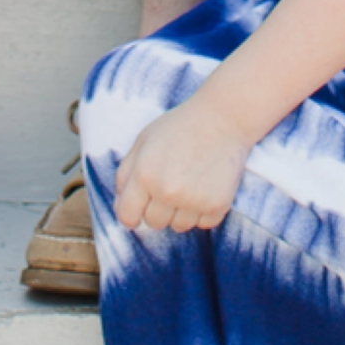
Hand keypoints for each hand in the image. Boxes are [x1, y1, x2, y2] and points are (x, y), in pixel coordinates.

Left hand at [116, 92, 253, 233]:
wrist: (224, 118)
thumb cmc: (180, 127)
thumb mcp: (143, 140)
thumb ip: (125, 173)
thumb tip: (121, 206)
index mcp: (144, 175)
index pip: (127, 217)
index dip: (132, 213)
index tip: (141, 205)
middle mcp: (167, 191)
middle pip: (153, 223)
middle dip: (158, 208)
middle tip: (171, 184)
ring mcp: (193, 200)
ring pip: (179, 227)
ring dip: (181, 211)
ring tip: (190, 183)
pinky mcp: (217, 205)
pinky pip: (203, 224)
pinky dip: (203, 211)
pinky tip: (206, 187)